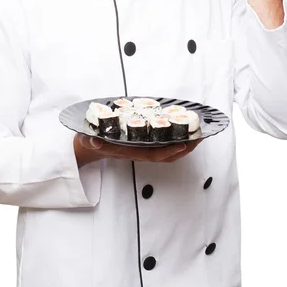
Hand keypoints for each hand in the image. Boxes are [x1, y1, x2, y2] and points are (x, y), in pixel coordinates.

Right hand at [74, 133, 202, 166]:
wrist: (87, 147)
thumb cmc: (89, 141)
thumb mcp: (87, 139)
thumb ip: (90, 141)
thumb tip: (94, 142)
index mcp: (128, 151)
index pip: (152, 154)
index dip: (169, 151)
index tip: (183, 144)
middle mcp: (137, 151)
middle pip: (166, 155)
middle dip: (184, 148)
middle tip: (199, 138)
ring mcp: (141, 149)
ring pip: (166, 151)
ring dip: (183, 145)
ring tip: (197, 135)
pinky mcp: (142, 144)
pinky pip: (162, 145)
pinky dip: (174, 140)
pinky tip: (181, 131)